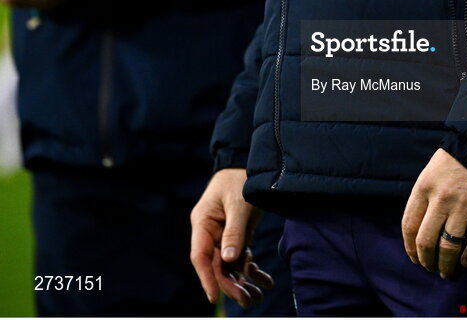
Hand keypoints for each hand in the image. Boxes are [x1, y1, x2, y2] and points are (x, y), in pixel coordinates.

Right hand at [190, 168, 271, 307]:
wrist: (254, 166)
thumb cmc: (241, 179)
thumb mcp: (239, 203)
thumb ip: (234, 230)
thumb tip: (228, 259)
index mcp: (203, 222)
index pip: (200, 255)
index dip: (206, 277)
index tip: (214, 296)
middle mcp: (211, 232)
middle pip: (217, 265)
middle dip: (231, 284)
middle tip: (248, 301)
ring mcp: (224, 235)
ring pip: (230, 265)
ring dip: (243, 281)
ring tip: (258, 297)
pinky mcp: (237, 236)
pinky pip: (242, 258)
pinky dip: (253, 270)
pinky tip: (266, 281)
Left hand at [402, 147, 466, 278]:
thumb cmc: (453, 161)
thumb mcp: (429, 173)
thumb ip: (423, 199)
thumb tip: (418, 231)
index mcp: (423, 187)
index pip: (409, 225)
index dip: (409, 247)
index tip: (413, 258)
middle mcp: (441, 199)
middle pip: (427, 241)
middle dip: (426, 261)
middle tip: (430, 268)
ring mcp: (464, 206)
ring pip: (450, 247)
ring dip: (447, 265)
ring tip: (447, 272)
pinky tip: (466, 262)